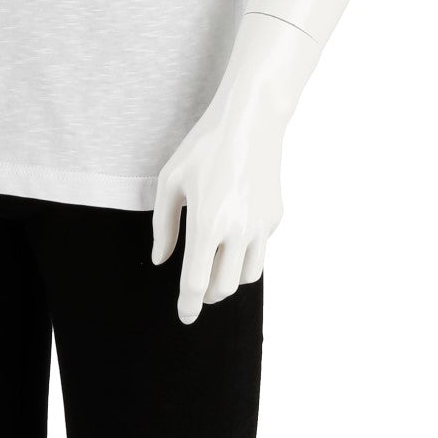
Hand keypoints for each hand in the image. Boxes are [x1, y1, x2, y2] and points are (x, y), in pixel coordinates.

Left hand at [150, 95, 283, 323]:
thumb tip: (161, 260)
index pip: (197, 282)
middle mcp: (237, 231)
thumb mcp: (171, 179)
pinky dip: (244, 251)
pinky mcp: (275, 218)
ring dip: (228, 279)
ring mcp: (261, 226)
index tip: (184, 317)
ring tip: (214, 264)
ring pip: (247, 276)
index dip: (188, 305)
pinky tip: (233, 230)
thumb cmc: (204, 146)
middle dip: (208, 295)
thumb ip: (163, 225)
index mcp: (206, 223)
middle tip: (196, 289)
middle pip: (223, 287)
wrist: (250, 120)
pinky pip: (259, 248)